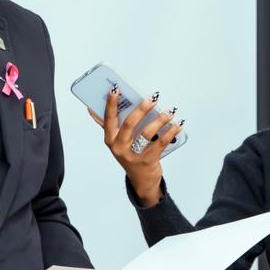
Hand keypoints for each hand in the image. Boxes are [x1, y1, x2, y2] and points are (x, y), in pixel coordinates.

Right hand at [88, 89, 182, 207]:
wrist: (141, 181)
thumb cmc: (130, 155)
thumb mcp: (117, 142)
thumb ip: (108, 126)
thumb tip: (92, 110)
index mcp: (110, 139)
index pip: (108, 119)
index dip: (111, 104)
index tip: (115, 89)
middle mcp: (119, 147)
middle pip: (129, 124)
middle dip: (142, 109)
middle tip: (153, 97)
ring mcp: (133, 155)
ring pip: (147, 133)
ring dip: (160, 120)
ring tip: (170, 111)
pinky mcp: (148, 161)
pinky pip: (161, 143)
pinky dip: (171, 132)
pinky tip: (177, 124)